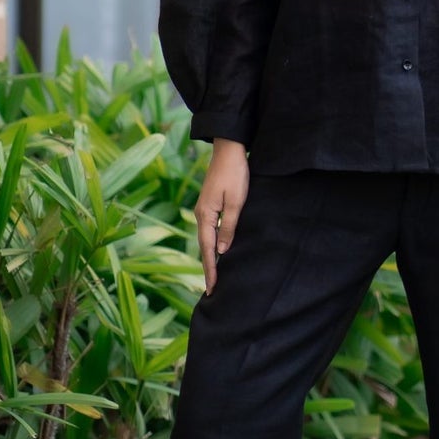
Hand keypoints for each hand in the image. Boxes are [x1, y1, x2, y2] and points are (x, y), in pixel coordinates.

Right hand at [194, 138, 249, 291]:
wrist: (229, 149)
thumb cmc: (235, 174)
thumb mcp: (236, 202)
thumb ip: (230, 227)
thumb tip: (223, 251)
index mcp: (205, 215)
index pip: (208, 249)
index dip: (211, 270)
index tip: (211, 289)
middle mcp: (201, 214)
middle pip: (204, 247)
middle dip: (208, 268)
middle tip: (211, 290)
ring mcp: (205, 209)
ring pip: (207, 239)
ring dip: (211, 257)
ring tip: (215, 276)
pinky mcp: (211, 204)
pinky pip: (210, 230)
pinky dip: (213, 244)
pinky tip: (219, 250)